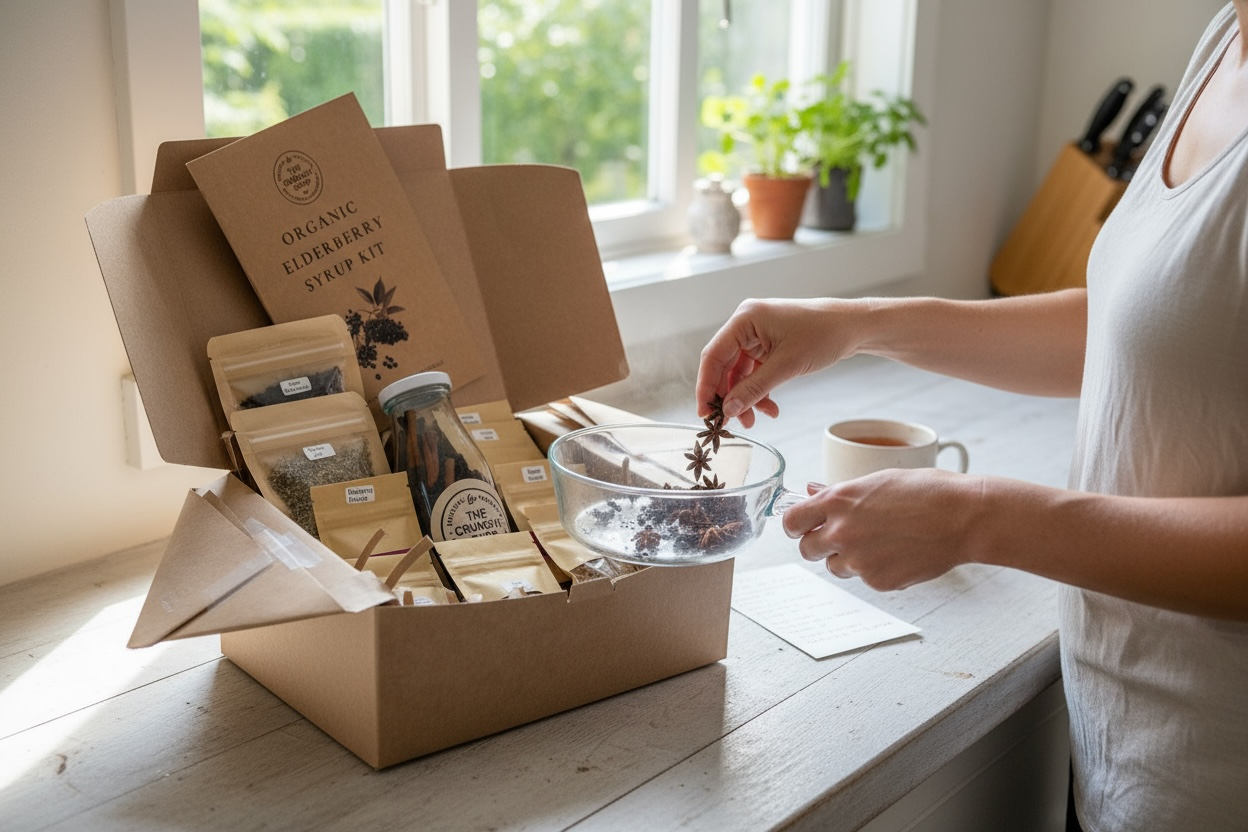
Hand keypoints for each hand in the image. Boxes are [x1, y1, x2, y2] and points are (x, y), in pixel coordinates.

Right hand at [695, 298, 859, 427]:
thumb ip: (754, 389)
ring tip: (754, 421)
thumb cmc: (823, 335)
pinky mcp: (768, 345)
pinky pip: (754, 372)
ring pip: (739, 373)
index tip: (705, 413)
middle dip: (729, 396)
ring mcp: (757, 335)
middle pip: (724, 366)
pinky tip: (770, 408)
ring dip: (746, 397)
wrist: (853, 327)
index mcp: (745, 319)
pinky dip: (759, 391)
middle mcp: (746, 324)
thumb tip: (728, 410)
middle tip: (730, 423)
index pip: (713, 355)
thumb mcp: (787, 366)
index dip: (706, 386)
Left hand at [782, 469, 985, 590]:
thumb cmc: (927, 492)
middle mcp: (842, 531)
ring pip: (836, 567)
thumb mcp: (877, 480)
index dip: (795, 526)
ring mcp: (859, 559)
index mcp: (838, 501)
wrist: (963, 517)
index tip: (802, 527)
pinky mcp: (878, 581)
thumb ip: (839, 491)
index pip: (791, 521)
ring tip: (880, 541)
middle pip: (807, 549)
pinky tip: (899, 553)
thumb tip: (811, 491)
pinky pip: (865, 579)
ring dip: (848, 558)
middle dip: (819, 545)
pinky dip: (876, 570)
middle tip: (842, 537)